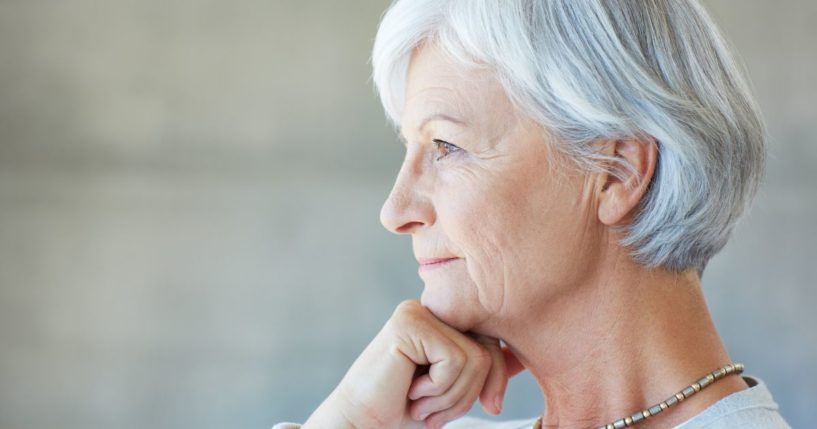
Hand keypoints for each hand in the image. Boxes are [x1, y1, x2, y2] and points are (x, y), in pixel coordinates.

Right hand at [303, 300, 524, 428]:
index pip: (491, 342)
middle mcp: (430, 308)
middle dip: (471, 392)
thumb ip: (483, 369)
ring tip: (421, 404)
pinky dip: (438, 389)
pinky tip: (411, 393)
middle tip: (436, 414)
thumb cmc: (404, 413)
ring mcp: (418, 312)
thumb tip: (522, 357)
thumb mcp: (455, 390)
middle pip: (487, 349)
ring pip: (475, 358)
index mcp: (441, 320)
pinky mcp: (409, 324)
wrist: (360, 426)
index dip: (497, 378)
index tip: (490, 407)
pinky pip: (454, 360)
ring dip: (451, 396)